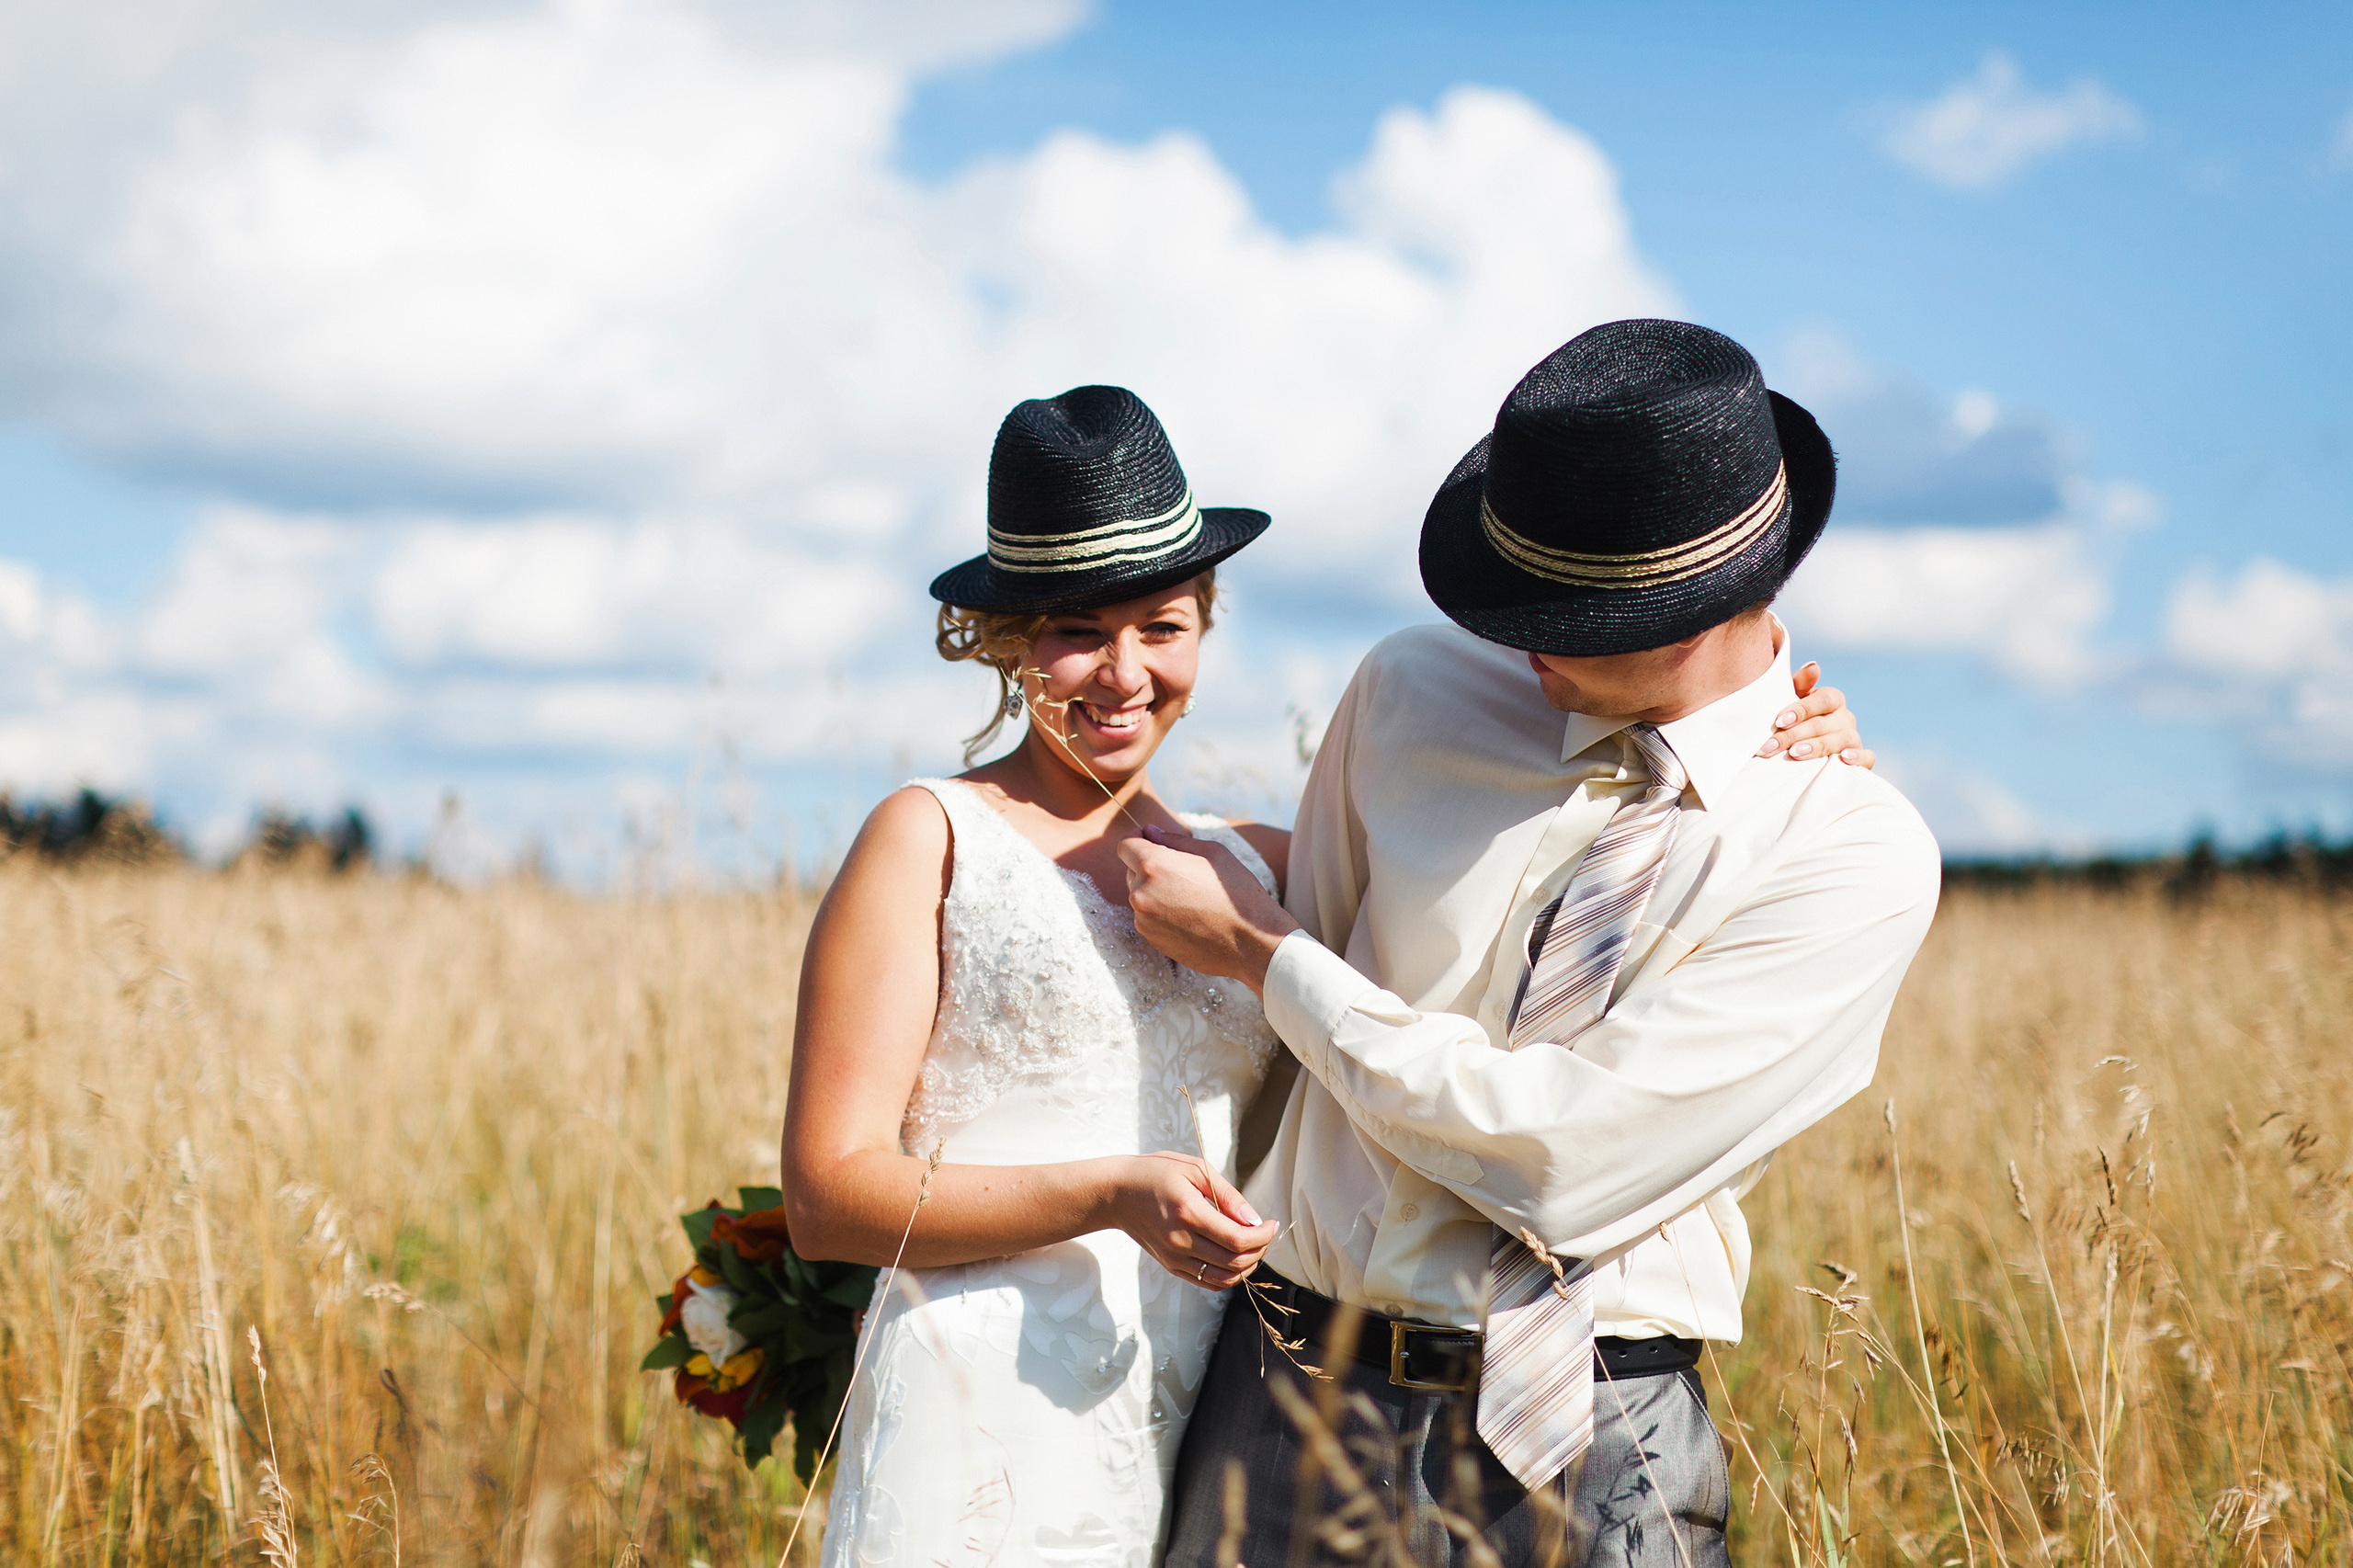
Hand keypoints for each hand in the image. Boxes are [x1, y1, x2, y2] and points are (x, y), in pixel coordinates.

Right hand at [1101, 1151, 1279, 1290]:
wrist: (1117, 1193)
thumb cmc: (1156, 1173)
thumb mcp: (1194, 1169)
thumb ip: (1228, 1195)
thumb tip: (1255, 1219)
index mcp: (1188, 1212)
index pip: (1236, 1239)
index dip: (1262, 1236)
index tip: (1272, 1224)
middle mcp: (1179, 1240)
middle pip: (1234, 1262)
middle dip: (1259, 1251)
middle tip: (1265, 1234)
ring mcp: (1173, 1258)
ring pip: (1223, 1278)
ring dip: (1247, 1267)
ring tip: (1253, 1246)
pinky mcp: (1170, 1266)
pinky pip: (1208, 1282)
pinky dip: (1228, 1275)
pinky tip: (1234, 1256)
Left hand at [1118, 826, 1300, 990]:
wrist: (1251, 942)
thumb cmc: (1237, 892)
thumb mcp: (1212, 853)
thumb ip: (1174, 839)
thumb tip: (1149, 831)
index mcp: (1154, 865)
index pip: (1125, 846)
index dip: (1138, 840)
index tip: (1153, 843)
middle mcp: (1141, 893)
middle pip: (1130, 871)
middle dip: (1149, 867)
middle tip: (1183, 873)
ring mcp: (1144, 920)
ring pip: (1139, 896)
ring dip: (1155, 892)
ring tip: (1190, 898)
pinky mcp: (1151, 939)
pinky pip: (1147, 918)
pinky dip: (1161, 914)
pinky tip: (1189, 916)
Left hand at [1757, 660, 1874, 767]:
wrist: (1805, 749)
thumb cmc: (1796, 721)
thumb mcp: (1794, 700)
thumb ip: (1800, 684)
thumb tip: (1813, 666)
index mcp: (1832, 699)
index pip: (1823, 699)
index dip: (1802, 709)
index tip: (1779, 721)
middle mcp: (1845, 717)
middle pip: (1824, 723)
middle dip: (1795, 735)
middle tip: (1771, 746)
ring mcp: (1854, 737)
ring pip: (1842, 739)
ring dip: (1818, 746)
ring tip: (1795, 753)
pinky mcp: (1862, 759)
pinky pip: (1867, 757)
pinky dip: (1858, 757)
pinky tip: (1843, 759)